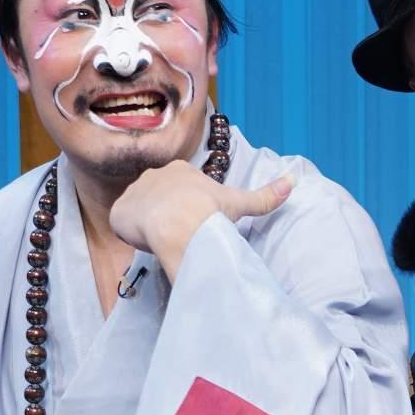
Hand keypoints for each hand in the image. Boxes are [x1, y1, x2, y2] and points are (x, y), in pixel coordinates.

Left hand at [107, 158, 297, 278]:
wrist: (180, 222)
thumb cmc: (210, 211)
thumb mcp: (240, 202)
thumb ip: (265, 195)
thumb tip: (294, 181)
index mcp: (181, 170)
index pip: (179, 190)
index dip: (185, 208)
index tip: (191, 224)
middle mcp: (155, 175)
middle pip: (157, 199)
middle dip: (165, 216)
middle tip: (177, 235)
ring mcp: (135, 192)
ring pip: (139, 211)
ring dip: (147, 226)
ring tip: (162, 242)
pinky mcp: (120, 211)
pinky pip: (123, 224)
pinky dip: (132, 235)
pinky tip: (145, 245)